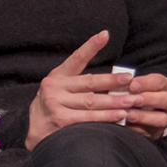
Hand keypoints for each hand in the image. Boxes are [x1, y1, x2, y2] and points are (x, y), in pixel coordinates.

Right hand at [25, 31, 131, 146]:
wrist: (34, 131)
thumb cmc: (54, 107)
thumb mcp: (60, 89)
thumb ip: (80, 83)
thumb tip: (113, 79)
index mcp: (58, 76)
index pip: (77, 59)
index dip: (91, 46)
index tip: (105, 35)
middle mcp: (55, 88)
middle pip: (89, 83)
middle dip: (112, 81)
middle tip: (130, 79)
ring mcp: (57, 105)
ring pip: (91, 102)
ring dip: (114, 102)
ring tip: (131, 100)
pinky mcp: (61, 121)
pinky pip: (88, 119)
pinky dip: (106, 118)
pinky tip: (119, 116)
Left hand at [123, 72, 166, 139]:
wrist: (135, 114)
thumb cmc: (132, 94)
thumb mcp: (133, 86)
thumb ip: (128, 84)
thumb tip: (118, 81)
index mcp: (164, 86)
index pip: (159, 81)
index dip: (145, 83)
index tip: (131, 85)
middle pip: (166, 99)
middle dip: (148, 99)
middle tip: (132, 100)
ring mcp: (165, 117)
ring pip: (162, 118)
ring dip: (144, 116)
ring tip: (128, 115)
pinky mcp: (158, 131)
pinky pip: (151, 131)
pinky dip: (137, 128)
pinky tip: (126, 124)